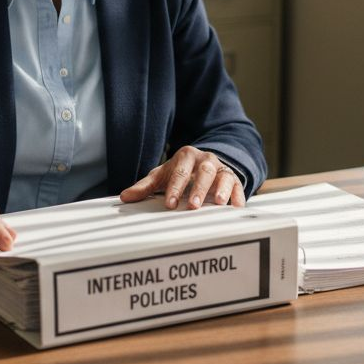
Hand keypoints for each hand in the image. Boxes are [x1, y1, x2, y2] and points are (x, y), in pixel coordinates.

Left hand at [119, 146, 244, 209]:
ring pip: (223, 176)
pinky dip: (238, 196)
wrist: (205, 163)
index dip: (174, 187)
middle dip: (198, 188)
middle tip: (192, 205)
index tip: (169, 203)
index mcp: (186, 157)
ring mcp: (221, 168)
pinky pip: (238, 185)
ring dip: (221, 189)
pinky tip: (236, 207)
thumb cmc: (180, 172)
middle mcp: (205, 160)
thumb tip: (125, 197)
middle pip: (204, 171)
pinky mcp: (234, 178)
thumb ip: (145, 186)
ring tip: (218, 203)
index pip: (180, 172)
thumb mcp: (162, 175)